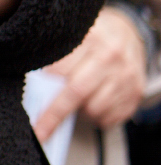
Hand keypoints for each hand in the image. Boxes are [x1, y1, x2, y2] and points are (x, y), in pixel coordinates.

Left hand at [36, 6, 147, 135]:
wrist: (128, 33)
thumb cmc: (93, 38)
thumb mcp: (72, 36)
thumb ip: (54, 56)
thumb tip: (31, 83)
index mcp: (91, 39)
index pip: (59, 71)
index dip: (42, 86)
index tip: (29, 100)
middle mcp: (111, 57)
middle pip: (76, 92)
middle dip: (53, 116)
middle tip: (39, 131)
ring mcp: (126, 76)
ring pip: (94, 109)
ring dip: (80, 111)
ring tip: (78, 98)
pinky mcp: (134, 93)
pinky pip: (109, 118)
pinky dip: (97, 117)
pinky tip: (94, 101)